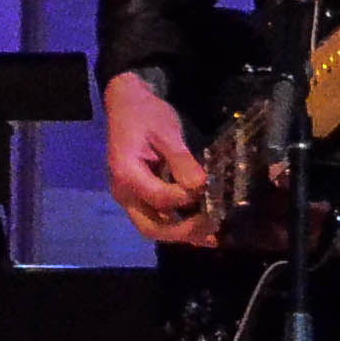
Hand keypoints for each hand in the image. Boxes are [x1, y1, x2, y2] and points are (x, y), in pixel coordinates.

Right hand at [104, 72, 221, 247]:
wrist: (127, 103)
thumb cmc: (145, 113)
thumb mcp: (166, 131)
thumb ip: (181, 160)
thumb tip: (201, 186)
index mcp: (126, 174)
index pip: (159, 199)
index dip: (187, 198)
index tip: (209, 190)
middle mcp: (124, 193)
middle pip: (151, 228)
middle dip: (184, 232)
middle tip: (214, 232)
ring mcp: (131, 197)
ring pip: (155, 228)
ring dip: (184, 234)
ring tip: (215, 237)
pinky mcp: (141, 196)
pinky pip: (159, 218)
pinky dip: (181, 225)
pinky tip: (205, 228)